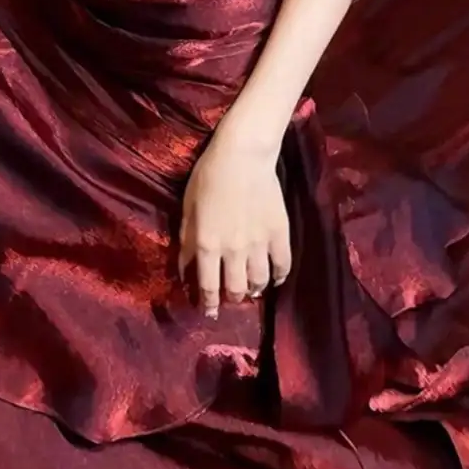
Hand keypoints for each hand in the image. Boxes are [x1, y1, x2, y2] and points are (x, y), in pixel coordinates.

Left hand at [179, 122, 291, 318]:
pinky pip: (283, 264)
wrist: (243, 156)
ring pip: (260, 281)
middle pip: (237, 289)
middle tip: (230, 299)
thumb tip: (185, 270)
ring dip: (254, 291)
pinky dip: (279, 277)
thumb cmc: (208, 178)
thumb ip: (187, 243)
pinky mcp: (280, 233)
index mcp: (209, 245)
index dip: (207, 303)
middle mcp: (235, 250)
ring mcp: (260, 243)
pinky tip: (275, 279)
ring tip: (251, 290)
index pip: (208, 286)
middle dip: (232, 300)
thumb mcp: (187, 210)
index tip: (208, 312)